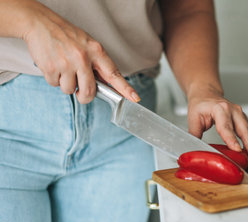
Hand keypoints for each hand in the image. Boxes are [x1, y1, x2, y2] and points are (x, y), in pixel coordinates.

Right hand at [21, 1, 139, 103]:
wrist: (39, 23)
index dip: (125, 88)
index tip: (135, 98)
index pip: (114, 73)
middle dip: (85, 96)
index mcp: (96, 51)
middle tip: (80, 92)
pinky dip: (53, 79)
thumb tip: (105, 85)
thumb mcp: (87, 44)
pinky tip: (53, 65)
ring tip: (63, 68)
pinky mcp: (51, 68)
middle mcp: (83, 58)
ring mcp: (66, 63)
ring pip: (69, 90)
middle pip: (89, 91)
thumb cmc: (66, 35)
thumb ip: (97, 63)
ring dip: (66, 85)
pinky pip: (55, 85)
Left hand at [187, 89, 247, 164]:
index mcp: (219, 108)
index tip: (237, 150)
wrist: (206, 94)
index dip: (232, 139)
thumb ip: (194, 135)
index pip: (226, 127)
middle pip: (244, 129)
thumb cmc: (201, 105)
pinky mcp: (242, 119)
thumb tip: (194, 150)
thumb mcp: (193, 119)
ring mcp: (240, 114)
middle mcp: (233, 110)